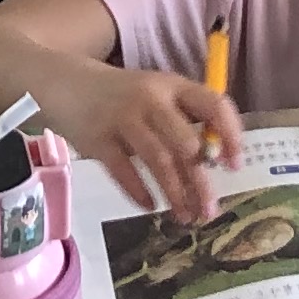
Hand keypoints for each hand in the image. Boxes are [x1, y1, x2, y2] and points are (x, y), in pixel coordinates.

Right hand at [55, 64, 240, 221]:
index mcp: (173, 86)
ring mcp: (122, 117)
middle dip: (201, 182)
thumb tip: (215, 162)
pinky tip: (150, 207)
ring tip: (185, 217)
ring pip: (158, 160)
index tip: (234, 166)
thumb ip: (184, 120)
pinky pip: (123, 170)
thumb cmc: (122, 95)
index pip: (213, 105)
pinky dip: (139, 192)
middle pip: (186, 143)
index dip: (229, 135)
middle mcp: (151, 98)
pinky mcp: (97, 138)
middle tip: (209, 211)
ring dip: (175, 193)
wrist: (65, 81)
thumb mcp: (156, 94)